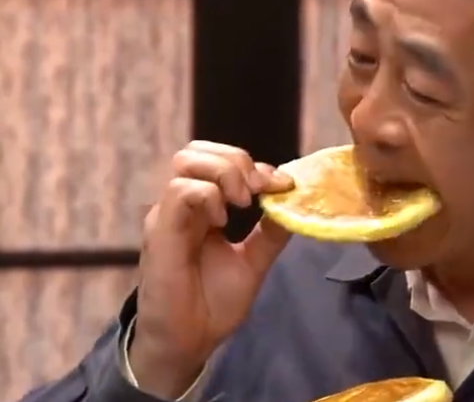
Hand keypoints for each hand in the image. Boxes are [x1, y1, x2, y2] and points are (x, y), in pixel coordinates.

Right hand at [129, 140, 293, 398]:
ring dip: (224, 173)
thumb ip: (270, 233)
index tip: (284, 185)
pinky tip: (222, 222)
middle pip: (197, 150)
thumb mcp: (253, 261)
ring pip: (187, 160)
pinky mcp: (160, 231)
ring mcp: (168, 215)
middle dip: (237, 161)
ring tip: (242, 203)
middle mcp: (181, 206)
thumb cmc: (212, 304)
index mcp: (202, 209)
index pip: (221, 161)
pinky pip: (181, 191)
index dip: (256, 167)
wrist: (189, 342)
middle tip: (257, 191)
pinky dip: (209, 196)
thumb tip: (294, 202)